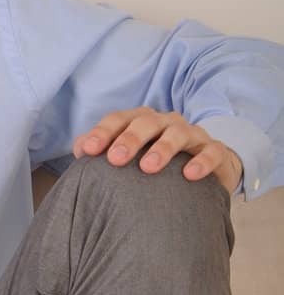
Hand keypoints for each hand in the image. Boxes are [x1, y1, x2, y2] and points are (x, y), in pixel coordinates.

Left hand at [73, 107, 242, 193]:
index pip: (119, 119)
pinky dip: (201, 162)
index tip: (87, 151)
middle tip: (115, 159)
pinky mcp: (216, 151)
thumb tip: (79, 150)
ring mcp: (193, 135)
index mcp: (142, 122)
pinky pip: (211, 151)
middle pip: (146, 122)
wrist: (207, 171)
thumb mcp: (132, 156)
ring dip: (163, 148)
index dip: (102, 132)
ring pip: (178, 133)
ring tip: (148, 168)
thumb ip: (104, 151)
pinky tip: (189, 175)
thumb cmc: (160, 165)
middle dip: (130, 138)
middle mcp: (166, 123)